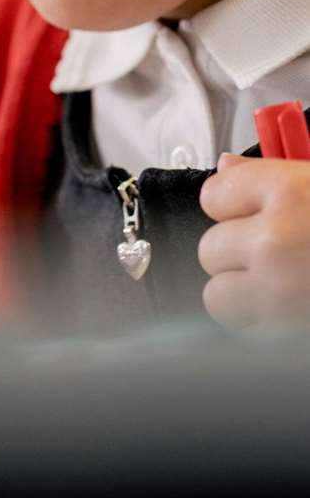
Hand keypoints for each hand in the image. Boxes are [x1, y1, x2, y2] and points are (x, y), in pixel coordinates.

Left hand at [200, 154, 309, 330]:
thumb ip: (274, 177)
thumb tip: (226, 167)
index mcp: (289, 192)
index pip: (212, 194)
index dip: (232, 204)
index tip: (251, 210)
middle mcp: (273, 240)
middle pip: (209, 247)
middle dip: (236, 253)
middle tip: (277, 253)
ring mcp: (275, 289)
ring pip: (216, 295)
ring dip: (242, 293)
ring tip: (280, 284)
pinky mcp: (282, 330)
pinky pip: (243, 329)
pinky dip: (261, 323)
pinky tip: (288, 307)